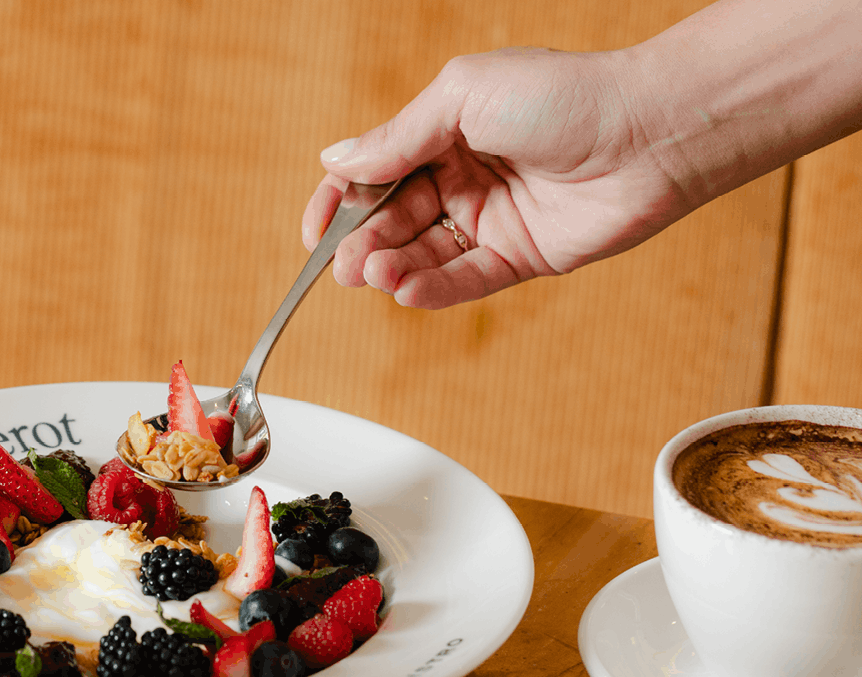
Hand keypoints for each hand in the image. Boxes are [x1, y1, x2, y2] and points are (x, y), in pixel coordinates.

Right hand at [303, 47, 689, 308]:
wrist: (652, 132)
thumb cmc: (568, 95)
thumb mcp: (464, 97)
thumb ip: (399, 136)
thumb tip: (336, 160)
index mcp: (444, 131)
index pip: (373, 172)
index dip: (337, 203)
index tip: (314, 232)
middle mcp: (462, 176)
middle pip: (392, 220)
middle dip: (362, 244)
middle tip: (346, 264)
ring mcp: (490, 218)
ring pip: (423, 254)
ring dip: (392, 269)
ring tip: (374, 277)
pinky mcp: (519, 256)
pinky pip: (464, 280)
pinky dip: (432, 289)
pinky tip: (407, 291)